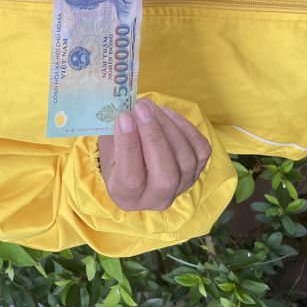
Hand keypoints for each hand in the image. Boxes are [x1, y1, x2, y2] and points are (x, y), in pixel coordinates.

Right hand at [97, 99, 211, 211]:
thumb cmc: (116, 159)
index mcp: (127, 197)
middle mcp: (157, 199)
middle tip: (141, 108)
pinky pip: (200, 149)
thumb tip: (125, 109)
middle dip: (154, 137)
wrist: (138, 170)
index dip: (128, 146)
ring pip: (185, 160)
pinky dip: (185, 127)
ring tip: (150, 106)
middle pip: (165, 175)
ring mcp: (181, 188)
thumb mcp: (107, 151)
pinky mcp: (197, 172)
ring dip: (168, 127)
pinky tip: (167, 114)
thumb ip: (115, 135)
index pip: (131, 178)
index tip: (123, 117)